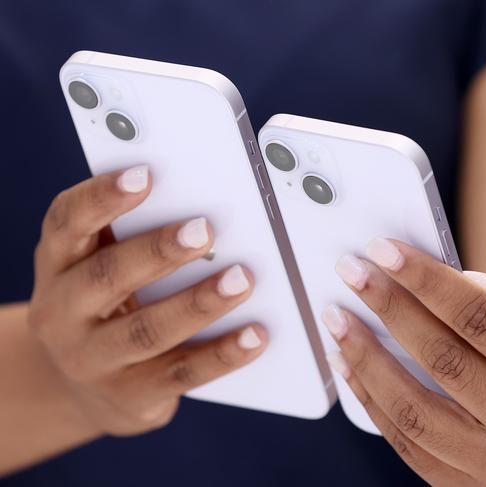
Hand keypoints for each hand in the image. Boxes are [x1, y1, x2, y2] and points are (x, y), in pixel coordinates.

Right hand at [28, 166, 266, 435]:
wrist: (84, 385)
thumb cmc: (108, 304)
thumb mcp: (101, 266)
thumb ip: (134, 235)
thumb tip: (205, 203)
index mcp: (59, 263)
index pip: (67, 223)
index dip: (102, 197)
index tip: (144, 175)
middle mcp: (63, 312)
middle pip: (107, 276)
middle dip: (158, 251)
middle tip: (205, 229)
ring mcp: (94, 360)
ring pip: (147, 330)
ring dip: (199, 303)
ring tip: (242, 280)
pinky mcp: (131, 395)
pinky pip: (182, 373)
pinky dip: (223, 354)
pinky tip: (255, 335)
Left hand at [324, 238, 485, 485]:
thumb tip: (469, 282)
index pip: (483, 321)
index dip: (429, 281)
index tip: (386, 251)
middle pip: (442, 361)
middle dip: (388, 308)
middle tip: (351, 271)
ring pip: (413, 411)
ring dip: (365, 359)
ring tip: (336, 318)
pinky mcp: (468, 485)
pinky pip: (406, 444)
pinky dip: (370, 402)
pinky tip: (349, 365)